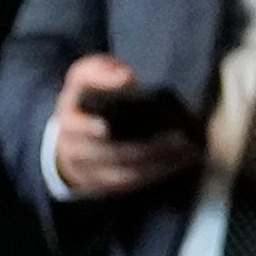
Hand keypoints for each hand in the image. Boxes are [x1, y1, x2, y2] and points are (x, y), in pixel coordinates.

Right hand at [44, 53, 203, 199]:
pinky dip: (156, 174)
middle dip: (143, 147)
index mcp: (69, 120)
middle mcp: (73, 150)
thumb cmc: (86, 99)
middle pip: (108, 154)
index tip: (106, 128)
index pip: (74, 126)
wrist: (72, 133)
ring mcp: (87, 172)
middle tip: (176, 137)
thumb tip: (125, 78)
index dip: (87, 128)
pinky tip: (180, 162)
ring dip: (156, 164)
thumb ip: (100, 71)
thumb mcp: (85, 77)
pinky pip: (131, 184)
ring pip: (122, 173)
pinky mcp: (103, 185)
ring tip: (186, 149)